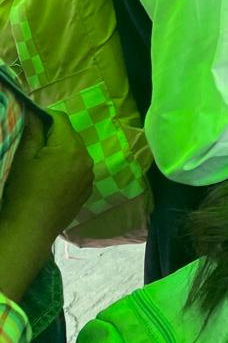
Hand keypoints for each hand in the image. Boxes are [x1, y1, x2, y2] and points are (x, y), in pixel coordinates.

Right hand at [0, 110, 93, 244]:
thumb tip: (35, 113)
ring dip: (62, 152)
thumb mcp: (23, 158)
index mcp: (70, 147)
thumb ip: (33, 132)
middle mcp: (86, 158)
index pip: (60, 119)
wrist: (31, 229)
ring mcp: (89, 175)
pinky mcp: (87, 189)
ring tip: (42, 164)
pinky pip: (79, 169)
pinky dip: (68, 168)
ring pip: (76, 152)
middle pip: (70, 135)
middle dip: (54, 135)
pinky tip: (52, 180)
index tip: (31, 123)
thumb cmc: (23, 191)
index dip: (45, 117)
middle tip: (34, 145)